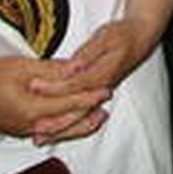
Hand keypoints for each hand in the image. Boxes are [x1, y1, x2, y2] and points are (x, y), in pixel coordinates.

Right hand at [0, 55, 109, 142]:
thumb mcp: (21, 67)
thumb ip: (52, 70)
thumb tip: (76, 67)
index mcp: (32, 109)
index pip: (69, 104)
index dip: (89, 97)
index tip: (105, 91)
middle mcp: (30, 125)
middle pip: (67, 122)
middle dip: (89, 114)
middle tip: (106, 105)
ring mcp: (24, 130)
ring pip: (59, 130)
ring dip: (79, 124)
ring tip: (96, 117)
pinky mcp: (19, 130)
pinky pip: (48, 131)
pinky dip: (63, 127)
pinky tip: (71, 123)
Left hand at [27, 18, 149, 142]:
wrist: (140, 39)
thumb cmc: (122, 35)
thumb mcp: (106, 36)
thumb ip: (88, 52)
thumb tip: (74, 65)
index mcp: (101, 73)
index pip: (74, 84)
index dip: (53, 87)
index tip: (34, 86)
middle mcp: (100, 88)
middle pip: (76, 110)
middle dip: (54, 119)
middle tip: (33, 128)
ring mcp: (98, 93)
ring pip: (78, 116)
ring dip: (60, 128)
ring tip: (40, 138)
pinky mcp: (96, 95)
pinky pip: (80, 113)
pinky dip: (66, 124)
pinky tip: (53, 130)